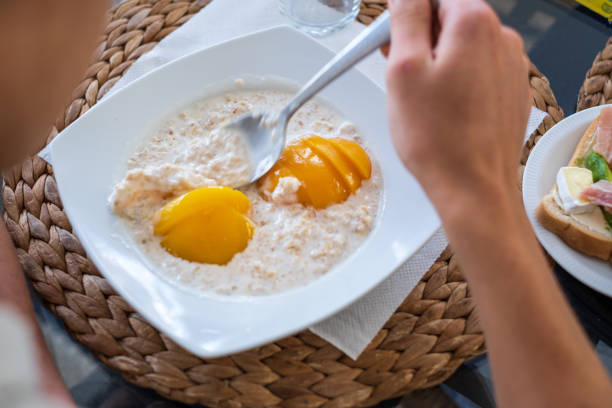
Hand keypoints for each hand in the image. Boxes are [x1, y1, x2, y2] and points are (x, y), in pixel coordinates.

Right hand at [386, 0, 529, 207]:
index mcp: (474, 22)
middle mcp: (501, 37)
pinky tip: (444, 110)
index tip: (390, 45)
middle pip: (448, 19)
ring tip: (422, 100)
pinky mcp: (512, 91)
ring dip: (437, 63)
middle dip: (420, 41)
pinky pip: (477, 72)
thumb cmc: (437, 137)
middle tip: (400, 74)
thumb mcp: (404, 69)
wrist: (474, 188)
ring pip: (462, 47)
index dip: (405, 18)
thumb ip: (405, 17)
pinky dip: (457, 82)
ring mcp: (511, 65)